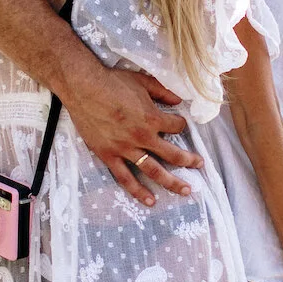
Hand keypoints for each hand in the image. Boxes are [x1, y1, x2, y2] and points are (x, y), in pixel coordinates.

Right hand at [63, 61, 203, 206]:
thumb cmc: (112, 81)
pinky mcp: (109, 156)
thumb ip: (162, 91)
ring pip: (153, 171)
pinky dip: (138, 191)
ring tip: (185, 190)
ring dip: (172, 182)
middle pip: (172, 154)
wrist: (83, 88)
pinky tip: (151, 201)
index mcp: (152, 118)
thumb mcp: (142, 81)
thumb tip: (179, 100)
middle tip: (199, 165)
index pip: (176, 126)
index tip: (180, 123)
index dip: (181, 124)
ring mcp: (125, 149)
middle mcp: (142, 137)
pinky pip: (125, 178)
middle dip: (189, 160)